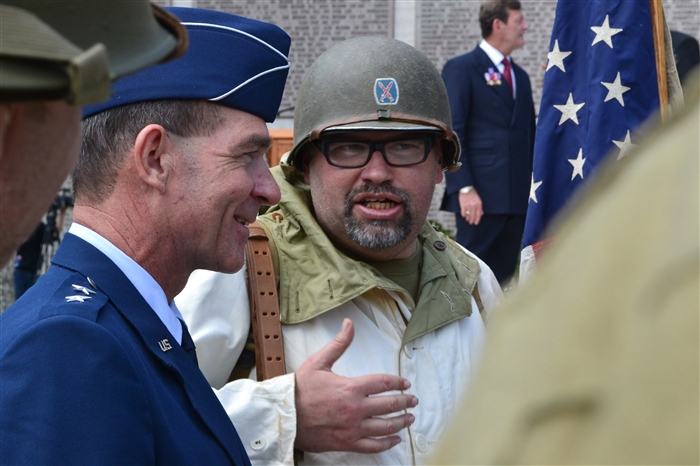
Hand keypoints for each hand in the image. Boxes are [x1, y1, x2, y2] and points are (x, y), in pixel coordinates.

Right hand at [294, 318, 418, 452]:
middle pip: (389, 405)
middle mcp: (356, 409)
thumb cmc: (300, 388)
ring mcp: (353, 428)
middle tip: (413, 400)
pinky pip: (373, 446)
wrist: (284, 415)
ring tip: (409, 418)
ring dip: (401, 422)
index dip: (398, 383)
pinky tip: (395, 439)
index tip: (405, 384)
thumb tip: (349, 324)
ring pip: (386, 427)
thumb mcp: (319, 361)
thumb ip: (338, 343)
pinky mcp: (347, 443)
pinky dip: (387, 443)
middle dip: (405, 402)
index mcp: (351, 387)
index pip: (383, 383)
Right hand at [459, 189, 482, 224]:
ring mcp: (468, 206)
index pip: (478, 214)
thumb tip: (481, 214)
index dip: (477, 220)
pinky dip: (463, 215)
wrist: (466, 189)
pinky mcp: (463, 205)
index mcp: (479, 204)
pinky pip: (463, 212)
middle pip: (473, 216)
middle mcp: (474, 206)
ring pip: (468, 215)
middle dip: (472, 220)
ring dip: (468, 218)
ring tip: (467, 220)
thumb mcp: (479, 200)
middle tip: (471, 223)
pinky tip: (464, 216)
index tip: (476, 223)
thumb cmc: (473, 194)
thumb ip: (480, 207)